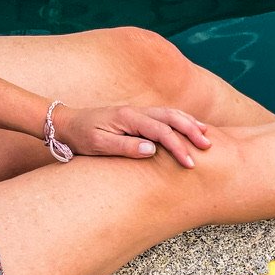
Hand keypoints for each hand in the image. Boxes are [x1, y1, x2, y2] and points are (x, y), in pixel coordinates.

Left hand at [54, 104, 211, 166]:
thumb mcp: (99, 145)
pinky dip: (180, 120)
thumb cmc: (82, 137)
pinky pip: (164, 116)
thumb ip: (125, 146)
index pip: (161, 131)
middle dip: (191, 131)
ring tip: (207, 135)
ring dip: (190, 123)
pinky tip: (190, 128)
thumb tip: (151, 150)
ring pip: (170, 113)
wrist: (67, 124)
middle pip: (171, 117)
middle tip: (207, 146)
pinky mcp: (138, 117)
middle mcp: (136, 111)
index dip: (177, 147)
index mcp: (128, 118)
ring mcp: (138, 112)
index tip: (189, 163)